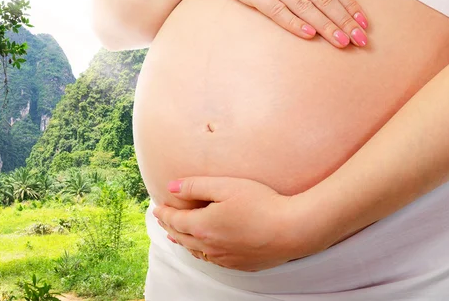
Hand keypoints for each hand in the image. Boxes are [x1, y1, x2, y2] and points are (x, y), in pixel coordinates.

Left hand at [152, 177, 327, 271]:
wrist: (292, 229)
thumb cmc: (261, 203)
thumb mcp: (225, 186)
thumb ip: (196, 186)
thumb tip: (171, 187)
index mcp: (203, 226)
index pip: (175, 219)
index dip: (164, 213)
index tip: (156, 207)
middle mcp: (210, 245)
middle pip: (182, 236)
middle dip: (169, 226)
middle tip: (162, 219)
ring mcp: (225, 257)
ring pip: (195, 250)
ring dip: (183, 241)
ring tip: (176, 235)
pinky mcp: (240, 264)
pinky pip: (212, 259)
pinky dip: (201, 251)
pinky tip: (204, 248)